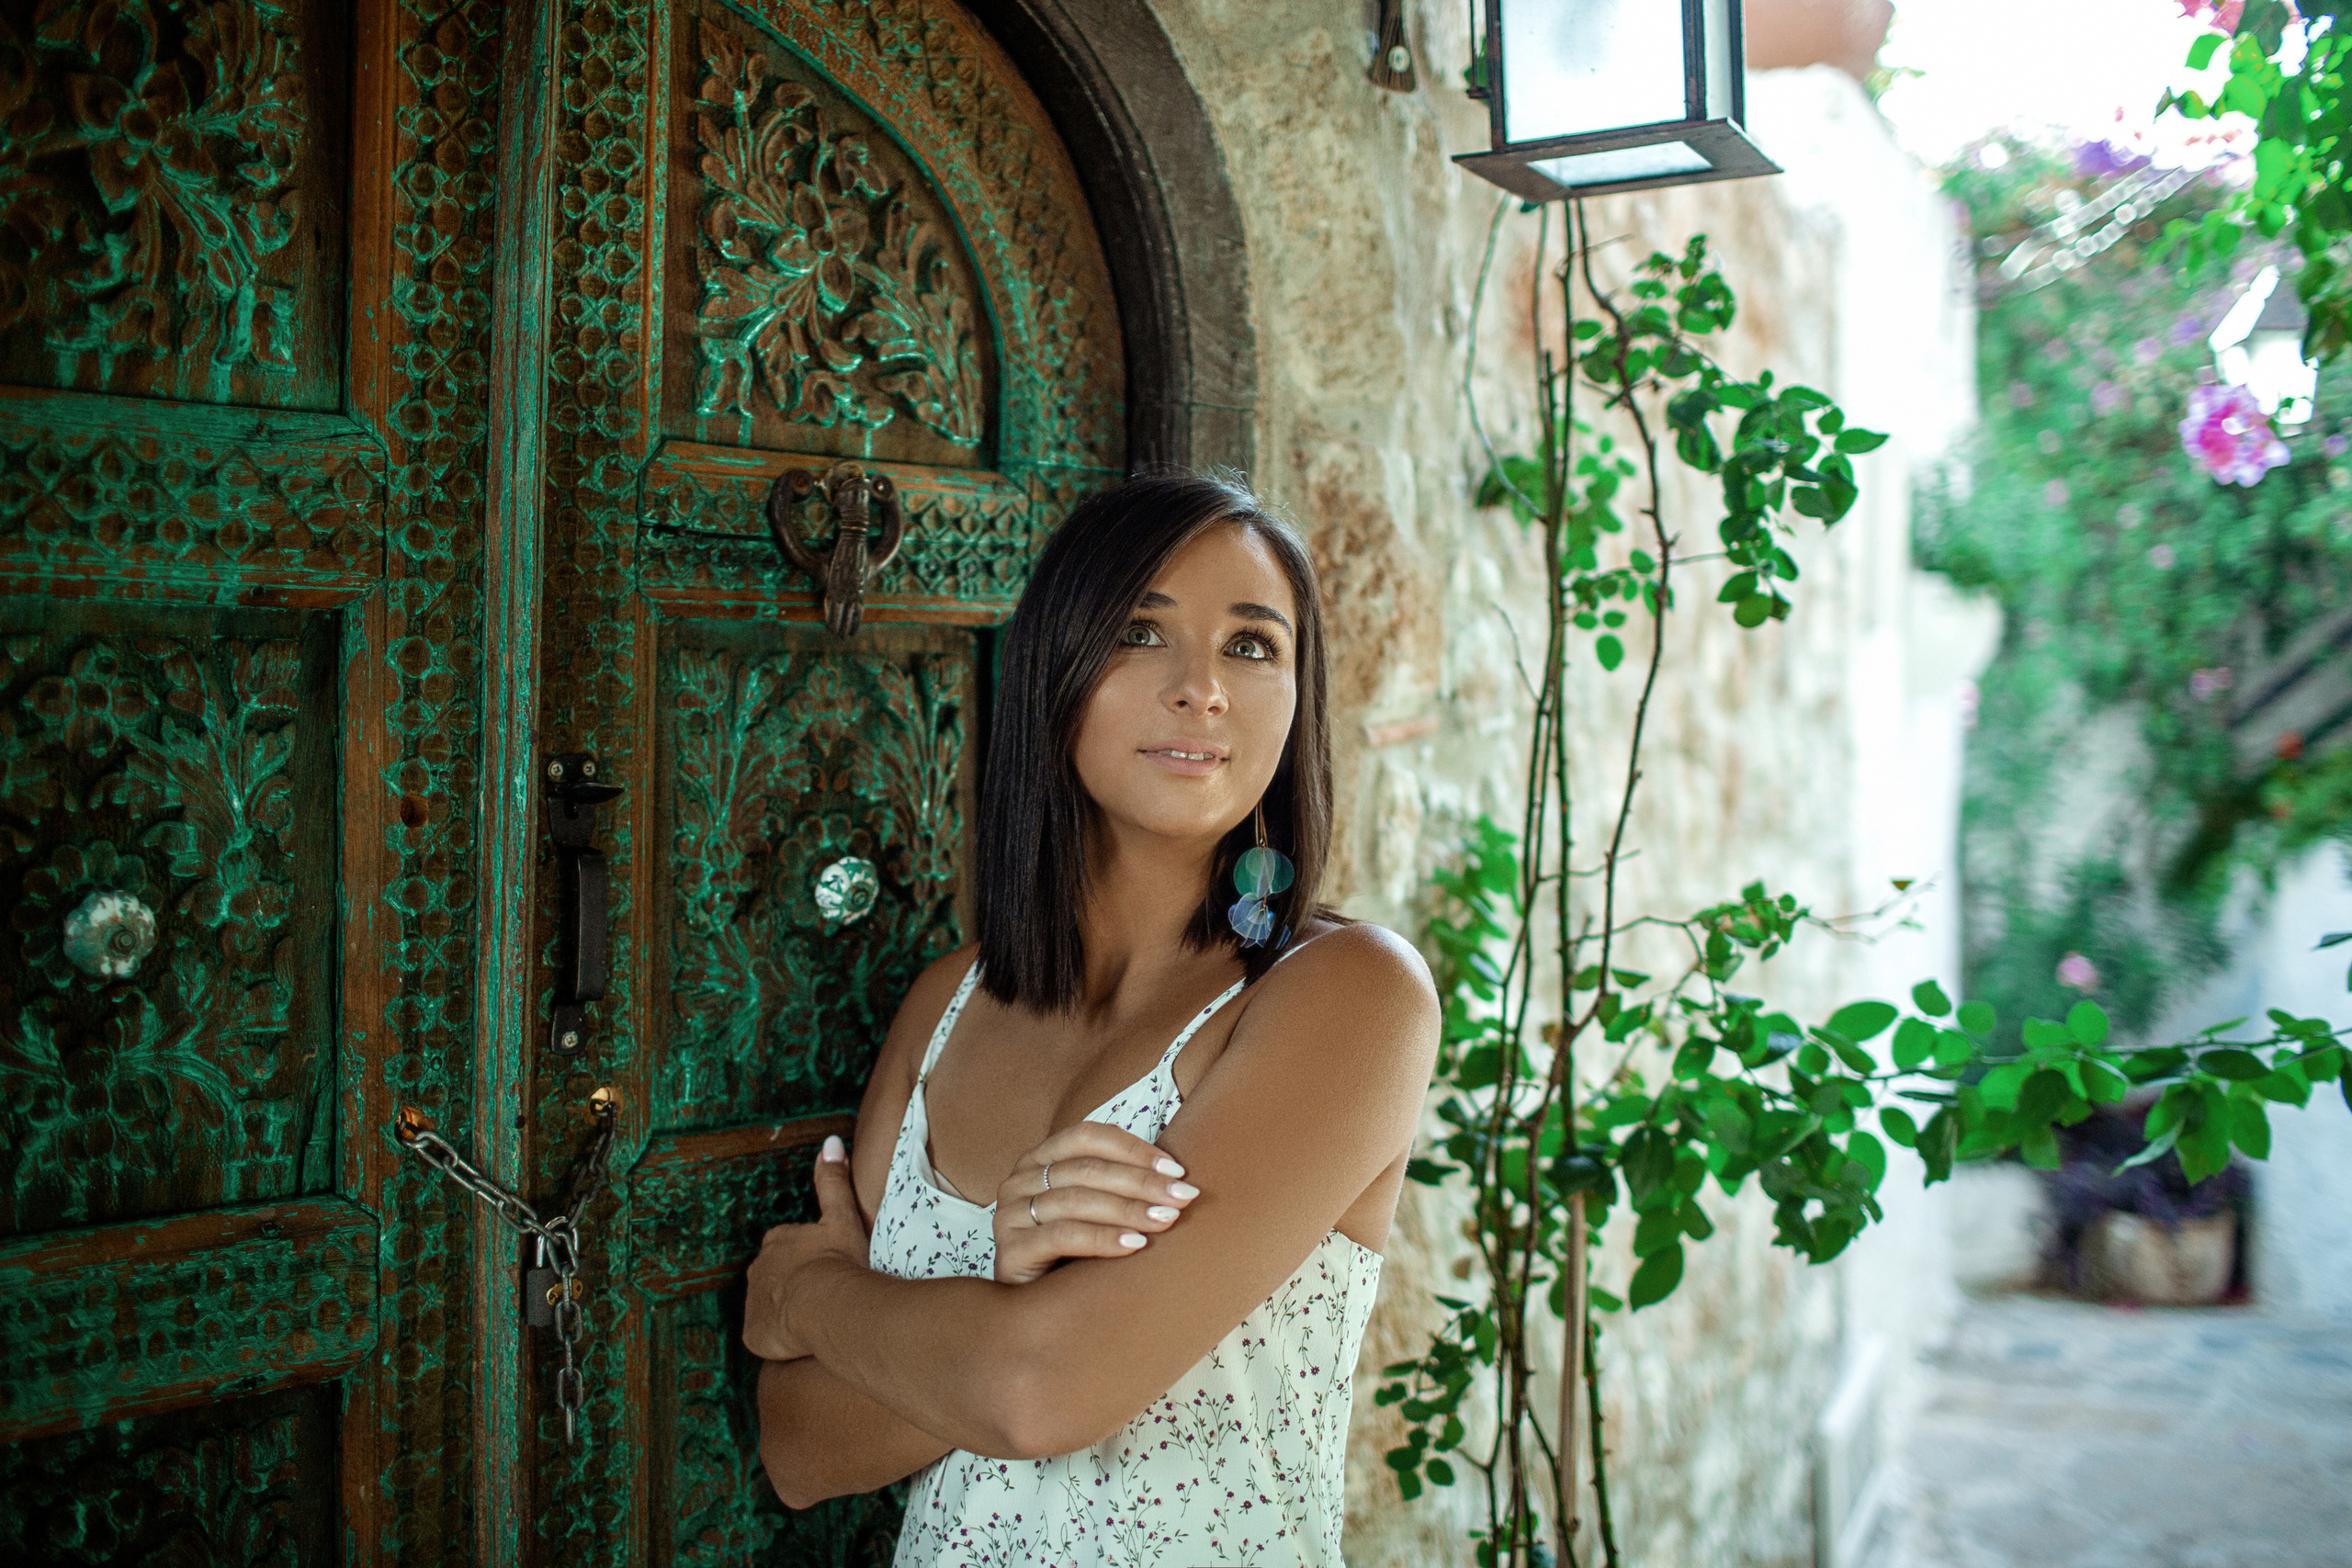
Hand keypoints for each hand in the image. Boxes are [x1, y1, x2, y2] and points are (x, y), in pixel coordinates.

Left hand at [744, 1134, 868, 1361]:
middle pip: (774, 1276)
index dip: (805, 1257)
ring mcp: (753, 1303)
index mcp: (777, 1240)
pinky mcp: (754, 1334)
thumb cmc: (838, 1259)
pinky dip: (779, 1338)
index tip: (824, 1266)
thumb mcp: (841, 1215)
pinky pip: (764, 1336)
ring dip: (786, 1311)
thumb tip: (830, 1143)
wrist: (827, 1303)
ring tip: (815, 1320)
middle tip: (822, 1295)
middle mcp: (758, 1268)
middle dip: (793, 1284)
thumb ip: (833, 1180)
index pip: (785, 1246)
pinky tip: (801, 1340)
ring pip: (768, 1306)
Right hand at [992, 1121, 1200, 1284]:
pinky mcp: (1010, 1250)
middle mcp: (1019, 1180)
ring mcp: (1009, 1214)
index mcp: (1039, 1159)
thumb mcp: (1092, 1210)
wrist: (1033, 1307)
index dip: (1134, 1149)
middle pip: (1087, 1169)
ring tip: (1165, 1219)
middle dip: (1142, 1181)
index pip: (1088, 1136)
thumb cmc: (1071, 1252)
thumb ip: (1118, 1186)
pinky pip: (1062, 1236)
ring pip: (1076, 1200)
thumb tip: (1178, 1175)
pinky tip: (1135, 1244)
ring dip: (1128, 1209)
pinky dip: (1103, 1239)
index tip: (1177, 1169)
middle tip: (1183, 1196)